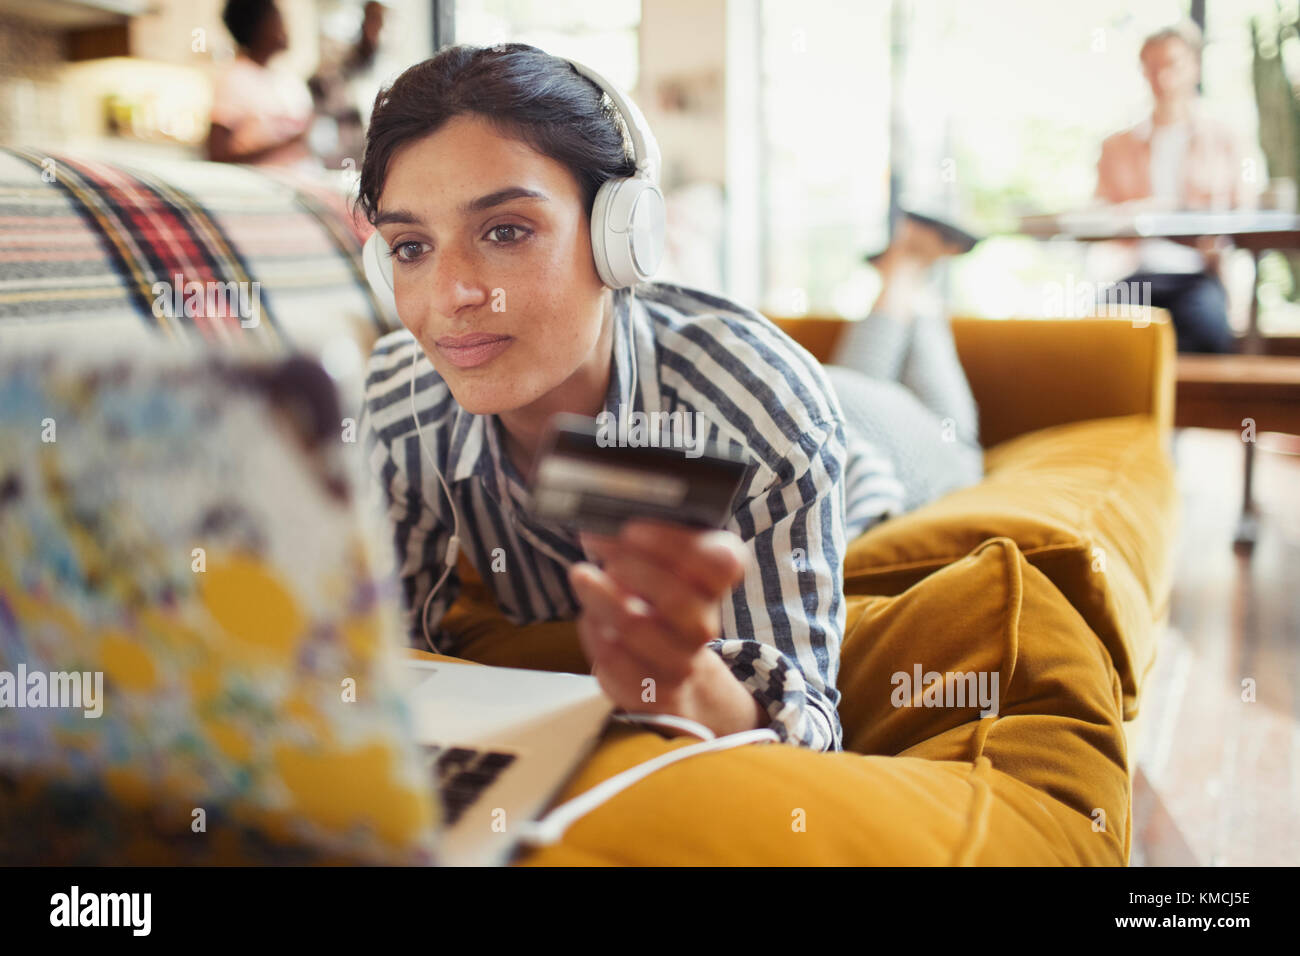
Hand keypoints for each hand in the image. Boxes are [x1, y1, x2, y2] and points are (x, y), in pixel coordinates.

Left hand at [567, 520, 765, 737]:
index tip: (633, 529)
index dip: (676, 545)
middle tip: (599, 547)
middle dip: (630, 566)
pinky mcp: (650, 688)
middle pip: (677, 596)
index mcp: (714, 585)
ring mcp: (680, 661)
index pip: (721, 563)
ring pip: (637, 626)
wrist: (670, 675)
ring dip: (602, 596)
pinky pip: (614, 657)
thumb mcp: (662, 570)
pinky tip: (591, 618)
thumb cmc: (658, 607)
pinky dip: (594, 631)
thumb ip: (643, 545)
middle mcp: (704, 624)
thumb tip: (604, 521)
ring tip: (582, 577)